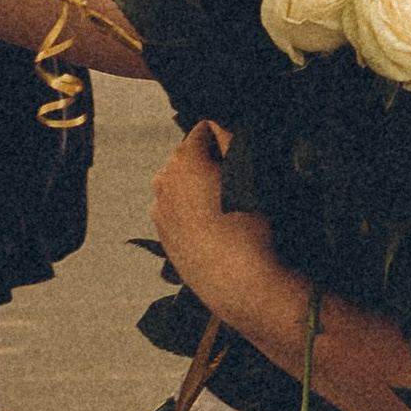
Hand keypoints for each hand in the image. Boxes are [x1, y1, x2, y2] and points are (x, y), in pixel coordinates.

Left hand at [150, 120, 279, 320]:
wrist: (240, 283)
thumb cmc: (250, 229)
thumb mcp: (250, 174)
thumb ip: (231, 140)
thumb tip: (219, 127)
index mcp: (184, 161)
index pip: (202, 130)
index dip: (224, 139)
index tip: (238, 156)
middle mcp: (164, 182)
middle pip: (187, 156)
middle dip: (208, 162)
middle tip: (235, 183)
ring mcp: (160, 210)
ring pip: (180, 184)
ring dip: (199, 186)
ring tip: (225, 207)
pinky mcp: (164, 235)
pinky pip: (177, 210)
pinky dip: (191, 210)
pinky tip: (213, 225)